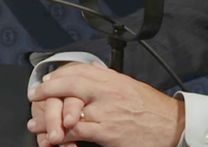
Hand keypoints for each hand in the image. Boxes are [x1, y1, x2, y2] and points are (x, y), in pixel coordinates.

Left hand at [27, 64, 184, 146]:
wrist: (172, 126)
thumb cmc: (152, 110)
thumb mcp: (129, 88)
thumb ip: (108, 82)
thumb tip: (90, 76)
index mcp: (113, 79)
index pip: (80, 69)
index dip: (60, 74)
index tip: (48, 80)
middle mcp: (108, 91)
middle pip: (71, 84)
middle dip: (49, 90)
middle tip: (35, 96)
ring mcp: (107, 111)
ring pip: (70, 109)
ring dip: (49, 117)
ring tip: (36, 122)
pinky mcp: (107, 131)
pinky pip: (77, 131)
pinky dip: (62, 135)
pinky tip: (53, 137)